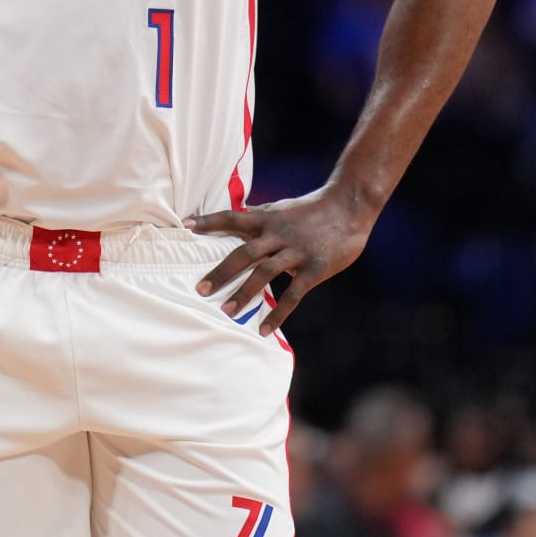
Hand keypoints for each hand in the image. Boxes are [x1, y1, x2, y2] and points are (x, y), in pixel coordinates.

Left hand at [185, 185, 376, 333]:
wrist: (350, 206)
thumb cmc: (313, 209)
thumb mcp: (282, 209)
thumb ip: (260, 218)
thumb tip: (235, 221)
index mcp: (268, 218)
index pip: (233, 217)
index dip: (209, 221)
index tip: (186, 225)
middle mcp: (278, 234)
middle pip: (244, 252)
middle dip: (221, 272)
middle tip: (200, 289)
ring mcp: (296, 251)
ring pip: (265, 273)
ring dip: (244, 293)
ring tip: (226, 311)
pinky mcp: (315, 268)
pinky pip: (293, 294)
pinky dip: (278, 313)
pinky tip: (265, 330)